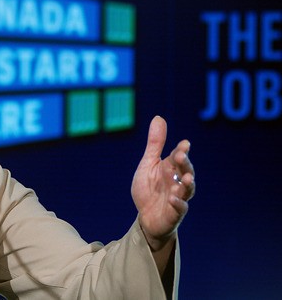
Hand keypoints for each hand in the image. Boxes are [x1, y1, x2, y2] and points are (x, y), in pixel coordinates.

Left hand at [131, 116, 195, 250]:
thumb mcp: (148, 164)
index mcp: (171, 168)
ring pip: (187, 190)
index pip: (178, 157)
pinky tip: (174, 198)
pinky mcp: (175, 213)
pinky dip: (178, 203)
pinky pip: (180, 208)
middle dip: (185, 163)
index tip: (184, 144)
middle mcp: (178, 181)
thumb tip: (159, 117)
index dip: (181, 150)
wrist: (147, 217)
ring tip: (186, 178)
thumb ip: (155, 144)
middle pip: (185, 170)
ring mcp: (178, 197)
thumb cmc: (149, 189)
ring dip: (187, 183)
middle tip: (181, 156)